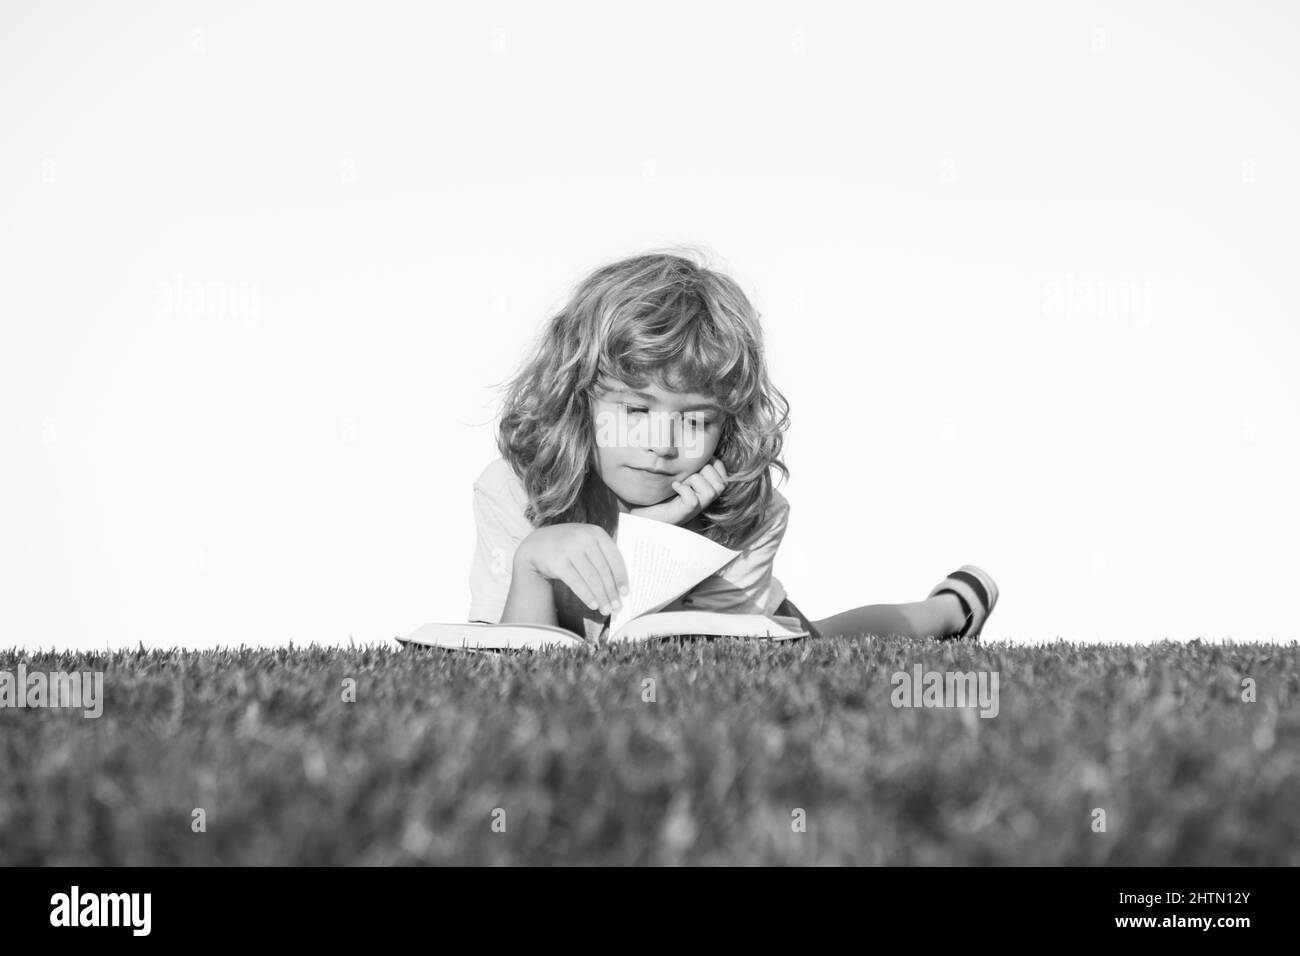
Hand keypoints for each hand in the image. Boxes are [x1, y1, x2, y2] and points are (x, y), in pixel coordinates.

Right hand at [514, 523, 629, 615]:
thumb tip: (619, 586)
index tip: (625, 592)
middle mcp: (584, 538)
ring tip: (606, 610)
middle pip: (603, 570)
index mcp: (596, 532)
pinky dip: (586, 596)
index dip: (621, 577)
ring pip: (591, 578)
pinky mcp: (558, 562)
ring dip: (601, 597)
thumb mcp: (586, 542)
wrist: (537, 544)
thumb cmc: (569, 547)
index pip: (614, 557)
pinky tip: (593, 605)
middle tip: (616, 607)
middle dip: (611, 591)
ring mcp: (570, 549)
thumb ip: (602, 555)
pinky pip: (576, 583)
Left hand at [629, 458, 727, 525]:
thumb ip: (688, 460)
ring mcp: (695, 508)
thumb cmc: (659, 489)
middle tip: (687, 473)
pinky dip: (684, 490)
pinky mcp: (683, 513)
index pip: (724, 475)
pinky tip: (674, 486)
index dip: (714, 464)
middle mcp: (703, 499)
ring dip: (695, 481)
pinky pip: (693, 500)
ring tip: (681, 480)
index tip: (699, 461)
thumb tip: (695, 435)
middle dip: (705, 472)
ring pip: (711, 491)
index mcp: (704, 487)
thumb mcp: (677, 471)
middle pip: (721, 483)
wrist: (642, 510)